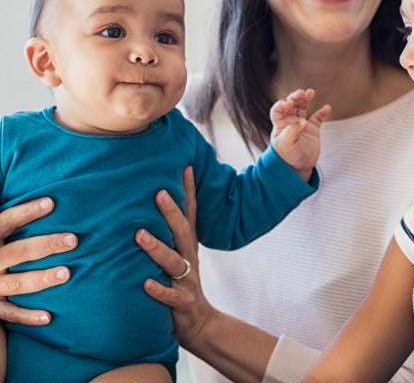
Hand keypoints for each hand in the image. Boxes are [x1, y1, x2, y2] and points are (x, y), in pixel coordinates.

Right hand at [0, 198, 76, 324]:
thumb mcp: (0, 238)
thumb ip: (14, 225)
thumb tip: (50, 200)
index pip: (6, 221)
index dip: (27, 212)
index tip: (51, 203)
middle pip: (18, 252)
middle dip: (46, 245)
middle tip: (73, 240)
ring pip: (17, 283)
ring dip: (42, 278)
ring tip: (67, 273)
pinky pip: (9, 314)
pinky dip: (28, 316)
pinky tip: (48, 317)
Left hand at [136, 166, 212, 349]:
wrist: (198, 322)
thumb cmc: (181, 283)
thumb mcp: (179, 256)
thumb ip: (169, 235)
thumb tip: (148, 205)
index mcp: (188, 247)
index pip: (191, 215)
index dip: (189, 191)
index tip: (185, 167)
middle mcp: (189, 259)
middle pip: (184, 232)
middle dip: (172, 212)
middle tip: (159, 193)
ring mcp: (187, 282)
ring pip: (174, 262)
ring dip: (157, 248)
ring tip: (140, 235)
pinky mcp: (182, 304)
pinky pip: (169, 297)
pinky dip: (158, 290)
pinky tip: (144, 283)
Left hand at [270, 88, 330, 180]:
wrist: (299, 168)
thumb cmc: (288, 157)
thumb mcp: (287, 146)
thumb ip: (293, 132)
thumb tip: (303, 121)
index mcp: (280, 125)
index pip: (278, 109)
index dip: (282, 104)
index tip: (289, 104)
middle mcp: (290, 122)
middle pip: (291, 104)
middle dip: (296, 97)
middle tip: (302, 93)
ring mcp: (301, 124)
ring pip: (303, 107)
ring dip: (306, 99)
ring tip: (310, 93)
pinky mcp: (312, 129)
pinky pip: (317, 118)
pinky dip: (322, 112)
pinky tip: (327, 108)